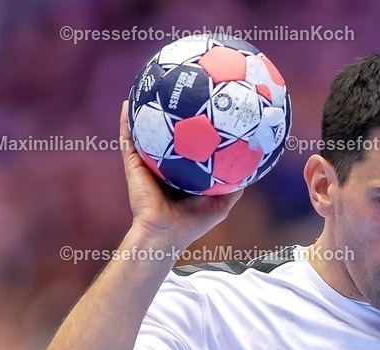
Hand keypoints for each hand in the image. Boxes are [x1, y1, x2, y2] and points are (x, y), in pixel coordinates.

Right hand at [120, 100, 243, 249]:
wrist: (164, 233)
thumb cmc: (192, 223)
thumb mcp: (221, 202)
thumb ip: (234, 184)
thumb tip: (253, 164)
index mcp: (183, 173)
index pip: (190, 145)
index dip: (197, 128)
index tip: (206, 107)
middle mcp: (165, 165)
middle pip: (168, 134)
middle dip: (173, 113)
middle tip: (180, 88)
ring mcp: (147, 163)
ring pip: (146, 132)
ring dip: (147, 111)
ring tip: (149, 86)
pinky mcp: (134, 164)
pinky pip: (128, 138)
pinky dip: (127, 121)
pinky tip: (129, 102)